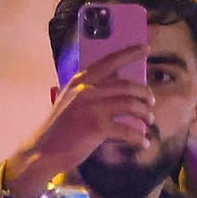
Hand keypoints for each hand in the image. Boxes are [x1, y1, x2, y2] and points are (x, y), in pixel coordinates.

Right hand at [4, 44, 153, 197]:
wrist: (44, 150)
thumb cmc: (61, 127)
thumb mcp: (72, 99)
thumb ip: (91, 89)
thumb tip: (119, 81)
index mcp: (80, 81)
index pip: (109, 61)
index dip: (130, 53)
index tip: (146, 48)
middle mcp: (86, 90)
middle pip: (127, 85)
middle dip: (145, 93)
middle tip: (152, 101)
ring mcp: (92, 108)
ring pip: (131, 104)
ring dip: (145, 113)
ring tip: (149, 120)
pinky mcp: (97, 127)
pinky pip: (128, 130)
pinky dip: (139, 137)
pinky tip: (144, 142)